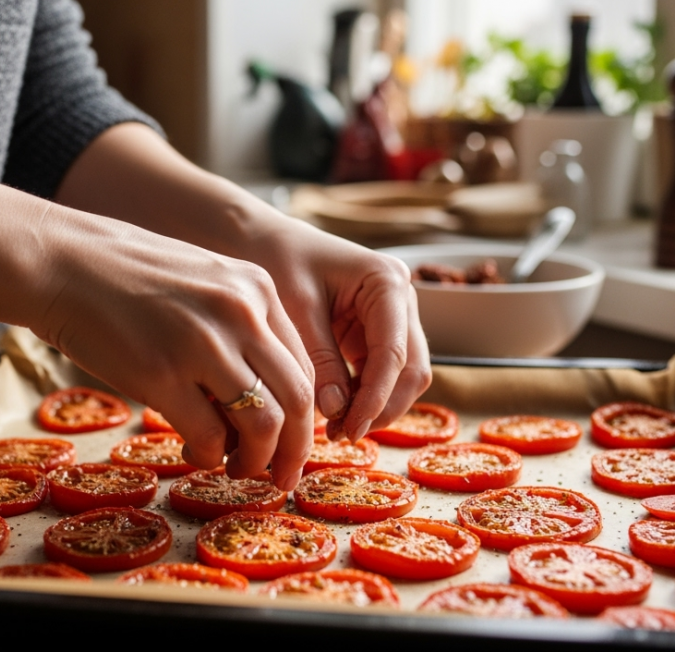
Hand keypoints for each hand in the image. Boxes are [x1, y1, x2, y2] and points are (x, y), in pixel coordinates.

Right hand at [23, 204, 315, 489]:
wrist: (59, 262)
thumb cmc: (124, 277)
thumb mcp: (201, 282)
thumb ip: (238, 326)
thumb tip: (259, 392)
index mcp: (257, 287)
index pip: (304, 365)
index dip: (305, 415)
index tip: (294, 441)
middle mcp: (240, 312)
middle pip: (298, 398)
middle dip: (297, 449)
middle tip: (283, 476)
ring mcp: (202, 343)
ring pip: (263, 422)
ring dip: (256, 460)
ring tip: (237, 470)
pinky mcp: (161, 373)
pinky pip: (209, 434)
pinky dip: (210, 456)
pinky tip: (195, 454)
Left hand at [241, 217, 431, 441]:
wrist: (262, 240)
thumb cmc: (277, 259)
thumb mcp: (296, 309)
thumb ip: (320, 359)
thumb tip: (338, 410)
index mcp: (386, 282)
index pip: (394, 351)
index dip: (377, 396)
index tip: (352, 428)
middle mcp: (400, 299)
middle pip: (412, 369)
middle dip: (382, 406)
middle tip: (343, 434)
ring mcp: (392, 317)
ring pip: (402, 377)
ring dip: (375, 406)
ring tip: (336, 428)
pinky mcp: (374, 333)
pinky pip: (380, 373)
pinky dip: (363, 396)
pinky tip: (336, 412)